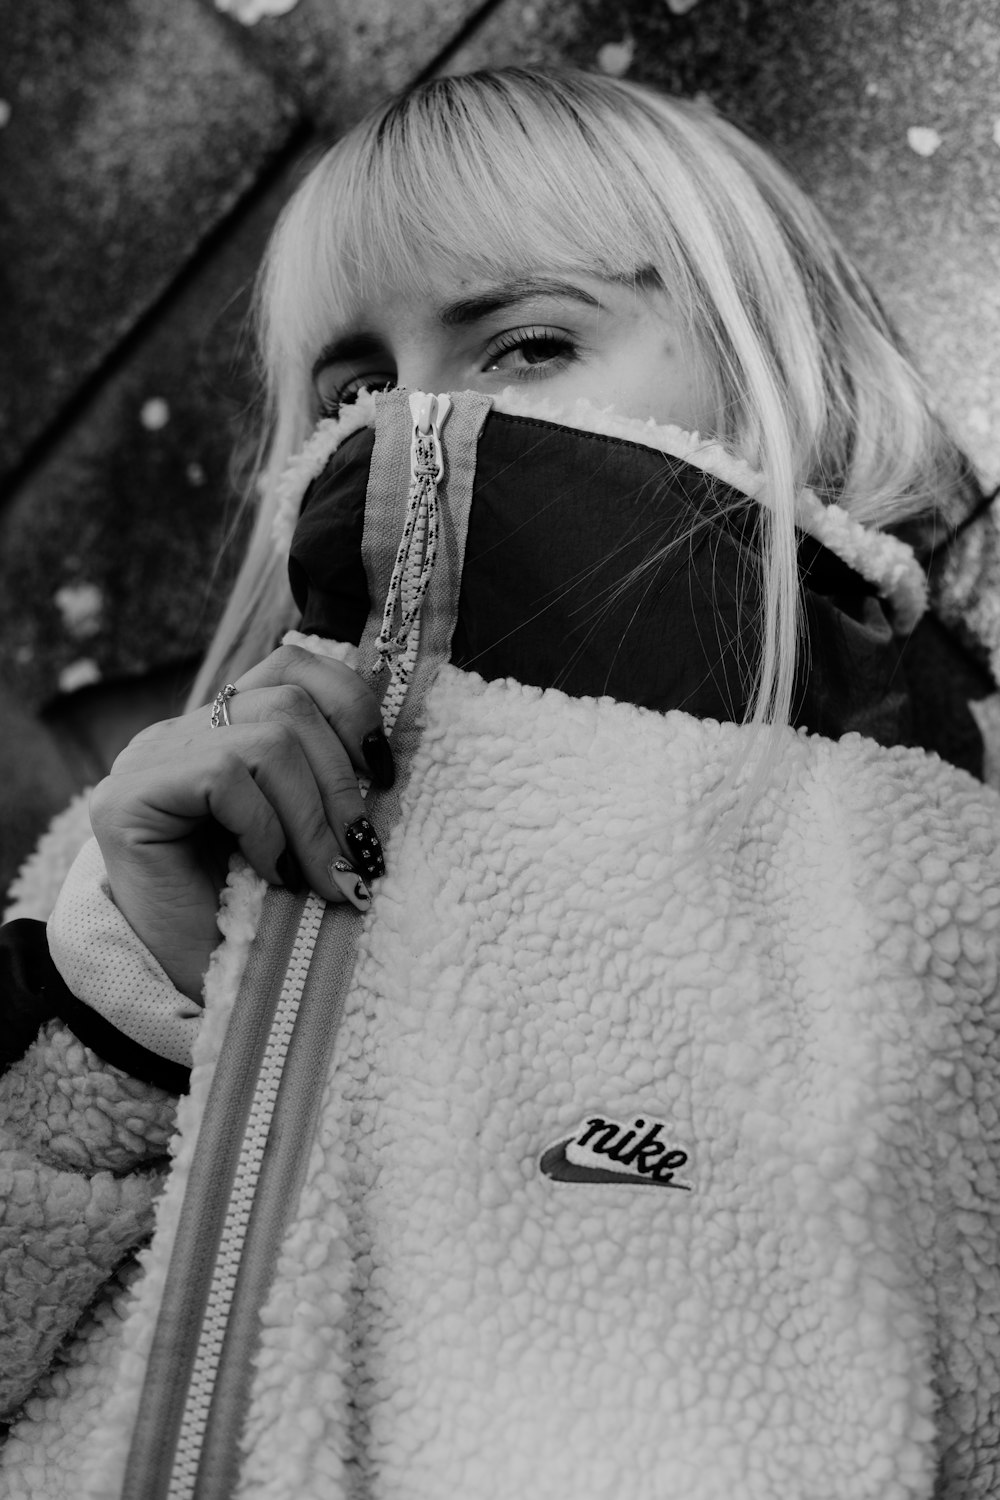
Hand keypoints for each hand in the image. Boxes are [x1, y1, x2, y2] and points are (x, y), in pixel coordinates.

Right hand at [89, 644, 393, 999]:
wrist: (185, 991)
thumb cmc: (254, 919)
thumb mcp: (305, 837)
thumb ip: (325, 785)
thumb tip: (390, 760)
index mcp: (225, 729)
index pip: (292, 666)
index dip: (350, 703)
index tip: (383, 771)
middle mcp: (181, 732)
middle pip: (289, 703)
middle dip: (343, 784)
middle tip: (361, 855)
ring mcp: (148, 760)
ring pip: (266, 739)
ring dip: (314, 818)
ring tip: (329, 879)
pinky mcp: (126, 798)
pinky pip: (224, 777)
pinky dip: (266, 829)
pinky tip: (272, 875)